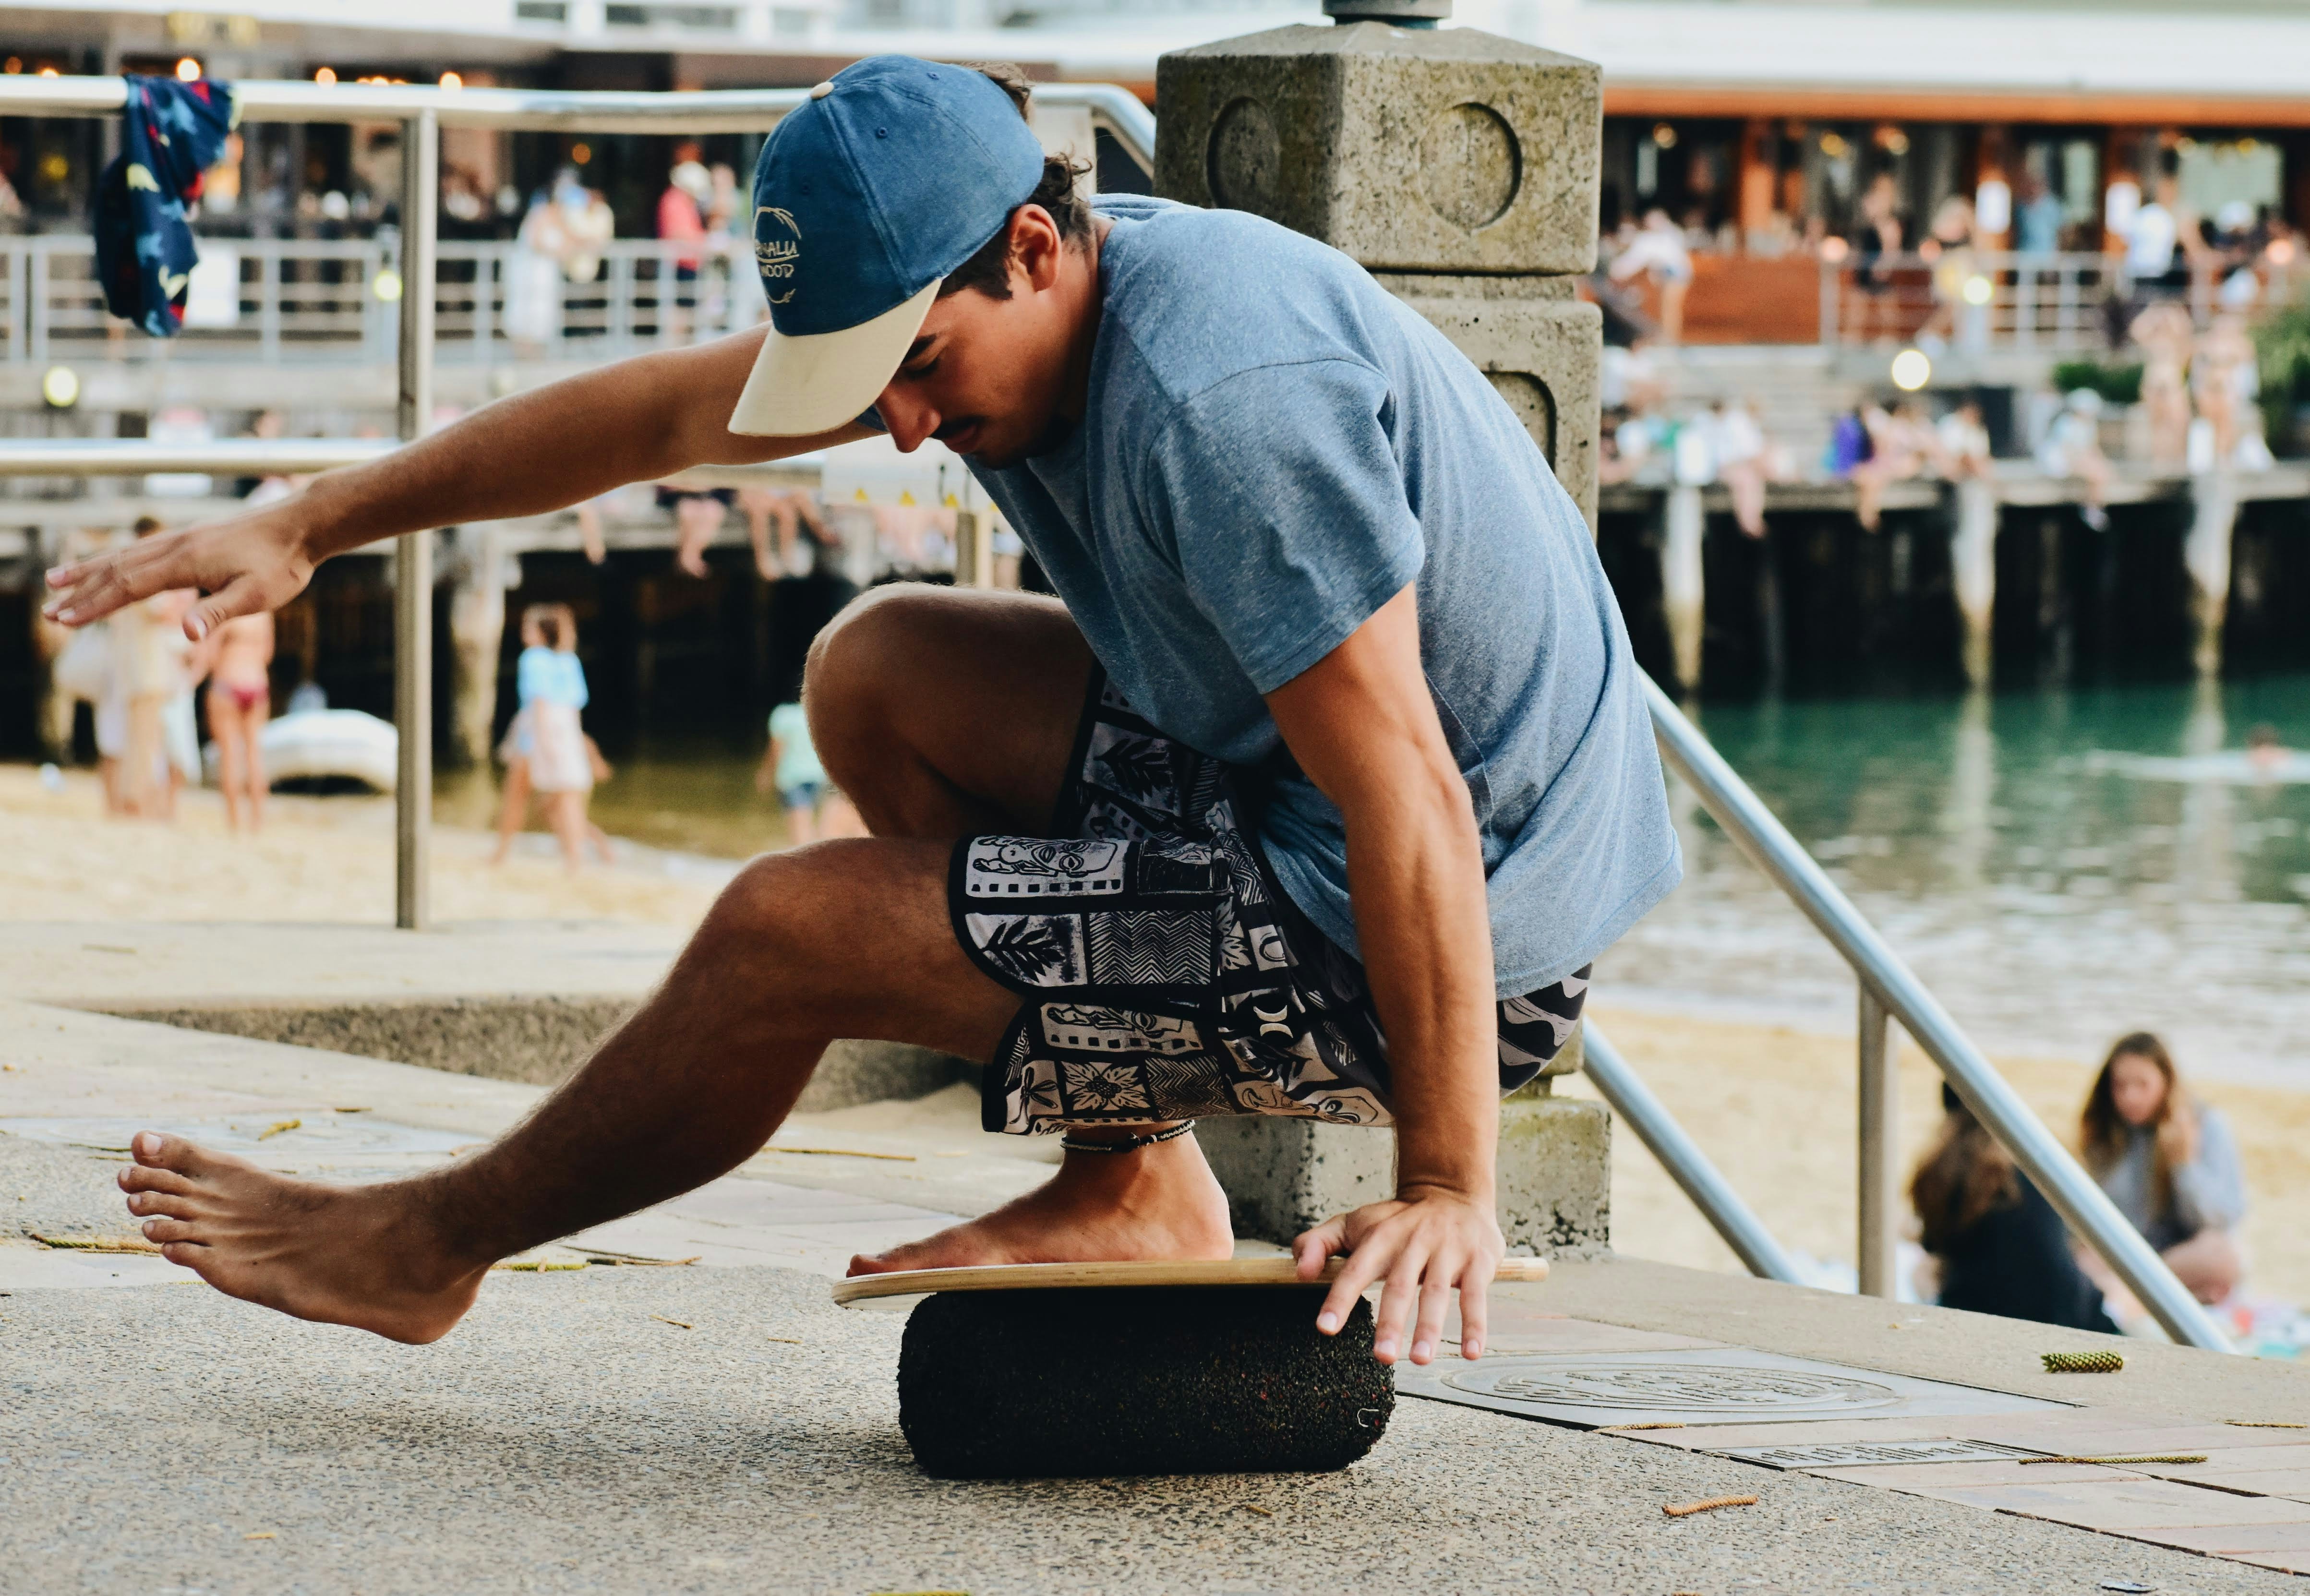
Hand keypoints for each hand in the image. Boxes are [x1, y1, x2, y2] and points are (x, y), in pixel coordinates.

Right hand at [45, 497, 313, 639]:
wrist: (302, 524)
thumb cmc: (283, 564)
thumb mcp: (257, 596)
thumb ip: (219, 613)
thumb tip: (187, 634)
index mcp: (186, 563)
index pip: (127, 588)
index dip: (94, 605)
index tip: (64, 620)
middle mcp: (177, 546)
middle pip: (116, 570)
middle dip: (81, 592)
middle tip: (50, 610)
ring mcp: (183, 539)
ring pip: (126, 555)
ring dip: (91, 570)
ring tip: (59, 578)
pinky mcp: (194, 537)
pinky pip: (144, 548)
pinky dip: (119, 558)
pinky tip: (113, 565)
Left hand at [1294, 1185, 1503, 1366]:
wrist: (1452, 1190)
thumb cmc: (1397, 1220)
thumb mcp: (1354, 1223)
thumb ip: (1319, 1243)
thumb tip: (1299, 1273)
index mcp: (1380, 1238)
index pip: (1355, 1270)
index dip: (1339, 1298)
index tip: (1325, 1329)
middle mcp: (1413, 1244)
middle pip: (1400, 1286)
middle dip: (1391, 1322)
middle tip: (1383, 1357)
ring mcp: (1447, 1252)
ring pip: (1437, 1292)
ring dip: (1430, 1327)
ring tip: (1420, 1360)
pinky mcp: (1476, 1261)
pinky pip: (1475, 1294)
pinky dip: (1476, 1324)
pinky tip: (1471, 1352)